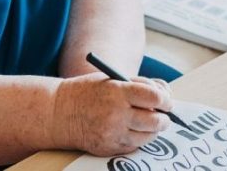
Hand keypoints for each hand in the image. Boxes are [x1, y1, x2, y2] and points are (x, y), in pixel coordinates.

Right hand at [50, 72, 171, 155]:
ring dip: (153, 130)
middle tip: (163, 116)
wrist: (59, 112)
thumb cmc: (89, 91)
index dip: (166, 100)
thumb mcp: (113, 79)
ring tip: (149, 122)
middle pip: (155, 120)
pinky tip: (132, 130)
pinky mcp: (108, 148)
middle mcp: (116, 113)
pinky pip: (134, 146)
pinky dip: (138, 139)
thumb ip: (140, 84)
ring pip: (147, 136)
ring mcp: (112, 133)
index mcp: (118, 91)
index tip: (167, 101)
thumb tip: (165, 94)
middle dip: (164, 118)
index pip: (155, 97)